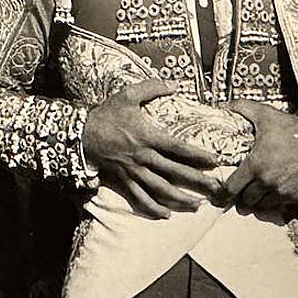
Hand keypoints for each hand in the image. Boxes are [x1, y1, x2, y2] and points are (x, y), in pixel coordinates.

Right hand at [83, 80, 223, 219]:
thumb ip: (152, 87)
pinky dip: (153, 208)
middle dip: (197, 181)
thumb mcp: (128, 95)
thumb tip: (174, 84)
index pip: (178, 148)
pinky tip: (166, 214)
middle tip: (216, 189)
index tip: (215, 161)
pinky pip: (139, 198)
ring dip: (180, 199)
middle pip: (175, 172)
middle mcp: (143, 157)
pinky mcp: (123, 181)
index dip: (197, 155)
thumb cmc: (107, 114)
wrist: (81, 134)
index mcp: (148, 136)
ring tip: (197, 205)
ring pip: (160, 189)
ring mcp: (133, 171)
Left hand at [223, 99, 297, 213]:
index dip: (225, 190)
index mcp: (255, 166)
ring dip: (256, 201)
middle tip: (241, 190)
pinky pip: (277, 206)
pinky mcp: (294, 197)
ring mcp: (281, 192)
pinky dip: (272, 202)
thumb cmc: (294, 130)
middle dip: (241, 196)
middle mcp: (266, 183)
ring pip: (261, 205)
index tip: (224, 189)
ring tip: (256, 192)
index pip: (231, 188)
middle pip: (245, 201)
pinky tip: (272, 192)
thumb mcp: (267, 115)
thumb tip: (226, 105)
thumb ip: (244, 109)